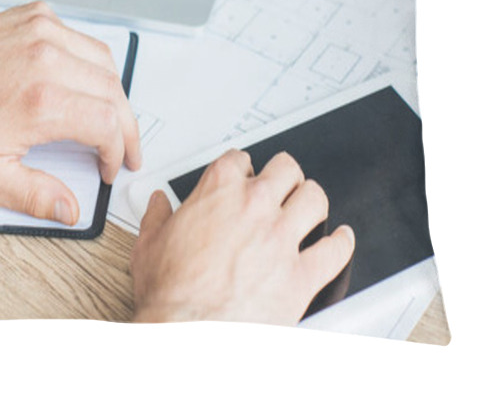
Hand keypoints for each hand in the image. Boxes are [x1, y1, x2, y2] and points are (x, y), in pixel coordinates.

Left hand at [0, 1, 140, 224]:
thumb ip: (35, 196)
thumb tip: (70, 209)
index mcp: (41, 102)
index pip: (108, 124)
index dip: (118, 149)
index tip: (110, 163)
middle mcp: (48, 61)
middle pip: (115, 92)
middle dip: (127, 125)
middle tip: (124, 144)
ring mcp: (44, 33)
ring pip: (104, 60)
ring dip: (113, 91)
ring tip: (109, 113)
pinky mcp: (37, 16)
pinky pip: (80, 38)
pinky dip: (88, 61)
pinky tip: (80, 80)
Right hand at [130, 149, 354, 323]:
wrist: (186, 332)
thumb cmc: (169, 291)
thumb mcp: (148, 243)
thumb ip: (156, 216)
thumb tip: (158, 203)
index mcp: (218, 192)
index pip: (239, 158)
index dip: (242, 164)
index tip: (243, 171)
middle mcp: (255, 206)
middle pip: (286, 169)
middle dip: (284, 173)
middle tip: (282, 181)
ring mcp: (281, 239)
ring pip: (314, 200)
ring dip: (312, 199)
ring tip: (310, 203)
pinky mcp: (301, 275)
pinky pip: (335, 251)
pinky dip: (342, 242)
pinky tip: (341, 238)